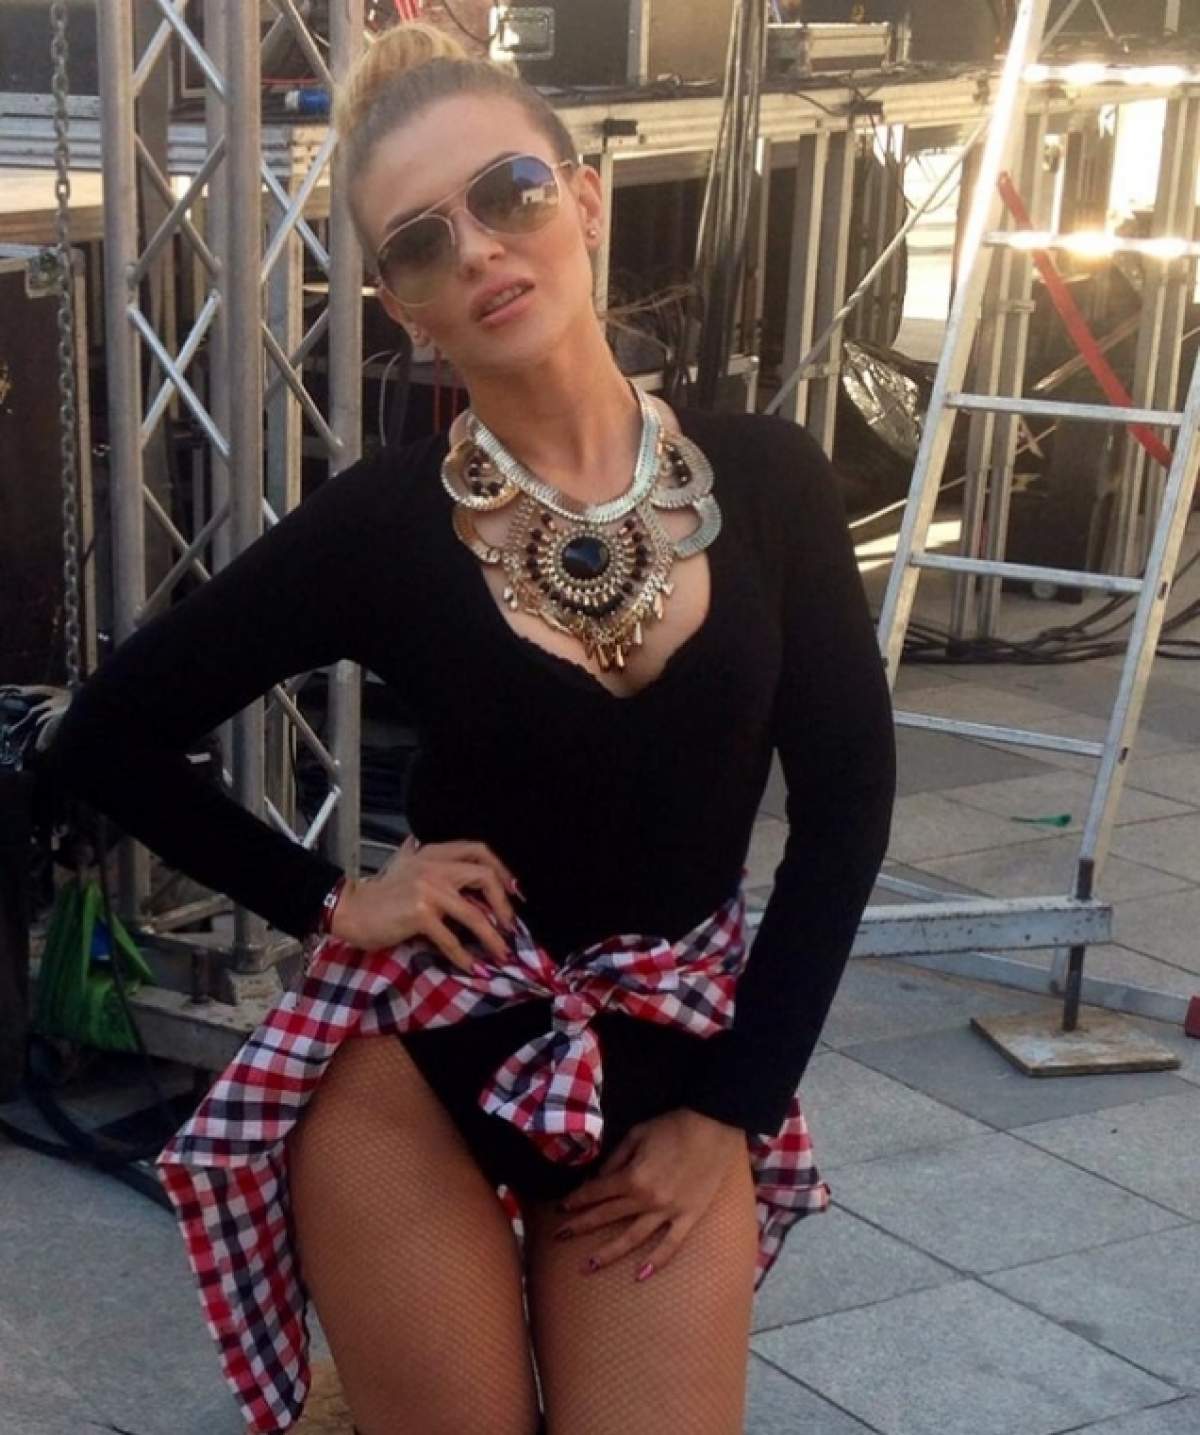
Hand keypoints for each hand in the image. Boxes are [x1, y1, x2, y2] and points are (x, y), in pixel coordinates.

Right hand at [331, 835, 522, 974]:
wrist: (351, 908)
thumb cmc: (379, 893)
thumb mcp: (405, 865)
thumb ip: (423, 858)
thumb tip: (436, 857)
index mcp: (434, 853)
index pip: (478, 850)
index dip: (502, 870)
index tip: (514, 892)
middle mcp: (434, 866)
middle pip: (484, 876)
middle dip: (504, 904)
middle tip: (511, 926)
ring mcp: (428, 890)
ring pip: (473, 913)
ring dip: (492, 937)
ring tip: (502, 954)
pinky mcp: (420, 914)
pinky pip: (451, 939)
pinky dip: (464, 956)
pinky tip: (472, 967)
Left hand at [554, 1108, 748, 1279]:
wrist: (713, 1127)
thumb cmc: (673, 1126)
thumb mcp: (637, 1134)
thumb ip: (616, 1158)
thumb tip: (599, 1178)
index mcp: (632, 1176)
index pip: (596, 1192)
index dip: (577, 1200)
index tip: (561, 1209)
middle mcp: (646, 1199)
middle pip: (607, 1216)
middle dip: (580, 1226)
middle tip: (559, 1238)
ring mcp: (668, 1211)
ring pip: (632, 1238)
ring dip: (608, 1253)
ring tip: (587, 1266)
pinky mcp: (689, 1217)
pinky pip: (671, 1244)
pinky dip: (656, 1261)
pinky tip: (640, 1276)